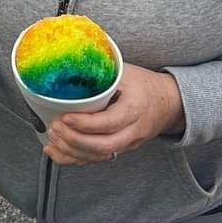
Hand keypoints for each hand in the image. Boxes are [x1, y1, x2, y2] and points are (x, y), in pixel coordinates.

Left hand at [44, 66, 184, 166]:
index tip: (65, 116)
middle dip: (75, 140)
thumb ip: (102, 71)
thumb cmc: (144, 85)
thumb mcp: (126, 72)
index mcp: (134, 109)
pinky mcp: (120, 150)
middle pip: (103, 146)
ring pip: (99, 157)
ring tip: (53, 137)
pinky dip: (74, 159)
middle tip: (55, 127)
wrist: (168, 104)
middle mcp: (133, 131)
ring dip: (72, 151)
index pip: (109, 123)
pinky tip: (56, 151)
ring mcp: (127, 144)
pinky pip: (96, 160)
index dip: (85, 124)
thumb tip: (71, 62)